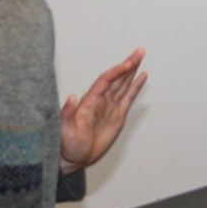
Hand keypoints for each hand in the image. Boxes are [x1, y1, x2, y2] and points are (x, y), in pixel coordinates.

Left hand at [59, 48, 146, 175]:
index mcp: (90, 101)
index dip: (117, 71)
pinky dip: (136, 86)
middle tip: (139, 51)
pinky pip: (128, 97)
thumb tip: (71, 97)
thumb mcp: (64, 130)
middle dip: (129, 64)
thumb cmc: (67, 144)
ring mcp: (110, 106)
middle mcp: (101, 100)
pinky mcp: (117, 115)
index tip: (128, 64)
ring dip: (133, 70)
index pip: (106, 80)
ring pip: (123, 83)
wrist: (73, 157)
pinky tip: (141, 76)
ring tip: (141, 57)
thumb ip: (67, 114)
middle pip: (117, 77)